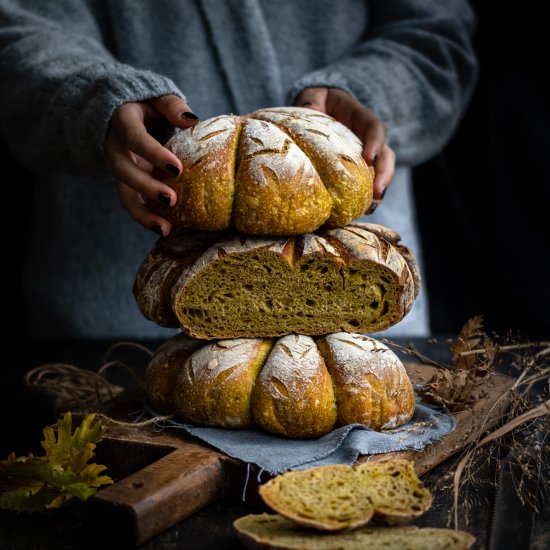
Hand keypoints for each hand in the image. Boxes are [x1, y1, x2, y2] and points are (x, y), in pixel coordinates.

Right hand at [105, 95, 198, 235]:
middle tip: (172, 200)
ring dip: (143, 214)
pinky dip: (147, 218)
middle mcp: (116, 148)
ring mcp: (120, 169)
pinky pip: (133, 203)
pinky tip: (166, 230)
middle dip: (147, 187)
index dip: (154, 154)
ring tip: (166, 229)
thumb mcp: (158, 98)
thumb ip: (173, 106)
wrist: (123, 114)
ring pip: (125, 194)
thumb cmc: (148, 106)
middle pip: (124, 171)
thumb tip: (193, 120)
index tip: (177, 169)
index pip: (135, 139)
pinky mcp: (127, 184)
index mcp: (122, 122)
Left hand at [294, 87, 394, 212]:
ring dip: (380, 190)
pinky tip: (362, 211)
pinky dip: (367, 197)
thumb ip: (312, 100)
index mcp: (360, 118)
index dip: (375, 141)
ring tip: (372, 207)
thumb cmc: (317, 104)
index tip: (370, 157)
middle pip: (386, 155)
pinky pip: (368, 182)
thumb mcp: (313, 97)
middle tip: (377, 192)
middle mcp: (368, 138)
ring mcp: (367, 154)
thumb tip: (309, 108)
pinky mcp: (360, 169)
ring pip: (382, 172)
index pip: (374, 127)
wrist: (319, 112)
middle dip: (384, 174)